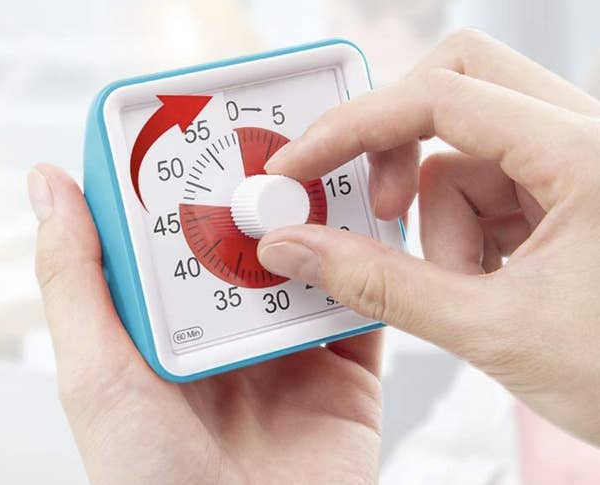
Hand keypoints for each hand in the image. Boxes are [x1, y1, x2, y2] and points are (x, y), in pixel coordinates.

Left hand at [29, 165, 382, 483]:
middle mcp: (227, 333)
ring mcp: (289, 351)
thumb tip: (49, 186)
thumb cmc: (154, 484)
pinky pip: (363, 308)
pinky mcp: (347, 375)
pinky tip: (372, 226)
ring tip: (327, 164)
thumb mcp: (98, 376)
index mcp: (166, 328)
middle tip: (271, 132)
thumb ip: (76, 280)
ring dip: (318, 220)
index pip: (171, 234)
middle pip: (246, 243)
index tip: (193, 125)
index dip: (180, 179)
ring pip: (309, 265)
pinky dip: (371, 269)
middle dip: (258, 191)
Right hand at [259, 29, 599, 444]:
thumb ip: (378, 284)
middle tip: (381, 209)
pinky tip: (487, 284)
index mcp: (586, 153)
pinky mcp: (562, 194)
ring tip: (470, 292)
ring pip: (464, 155)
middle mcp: (585, 139)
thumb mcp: (490, 330)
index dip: (354, 126)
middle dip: (399, 148)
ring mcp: (574, 163)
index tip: (301, 165)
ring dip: (442, 223)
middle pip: (458, 87)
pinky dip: (463, 235)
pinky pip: (483, 188)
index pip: (441, 95)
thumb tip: (298, 247)